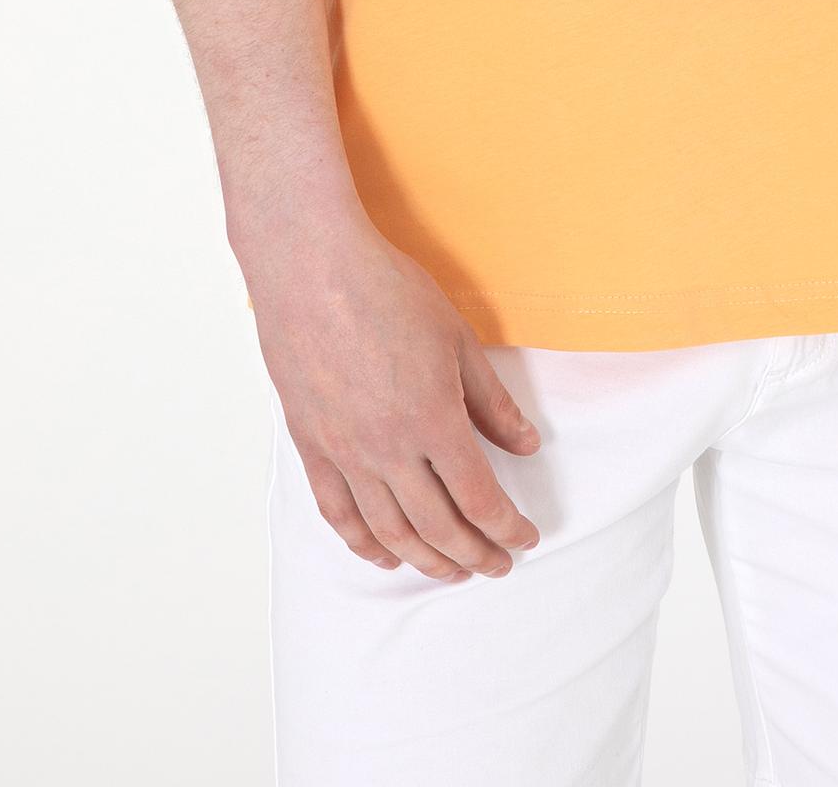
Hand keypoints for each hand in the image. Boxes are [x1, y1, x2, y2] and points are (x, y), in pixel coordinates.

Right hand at [248, 222, 543, 579]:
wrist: (312, 267)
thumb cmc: (387, 291)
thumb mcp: (457, 338)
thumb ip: (492, 401)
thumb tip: (527, 445)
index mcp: (432, 420)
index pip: (479, 498)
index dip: (507, 528)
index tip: (525, 539)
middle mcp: (388, 449)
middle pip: (437, 526)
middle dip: (474, 555)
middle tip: (497, 566)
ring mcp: (344, 452)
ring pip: (389, 531)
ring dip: (425, 560)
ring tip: (451, 570)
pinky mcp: (310, 445)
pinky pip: (338, 513)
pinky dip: (364, 543)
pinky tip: (385, 554)